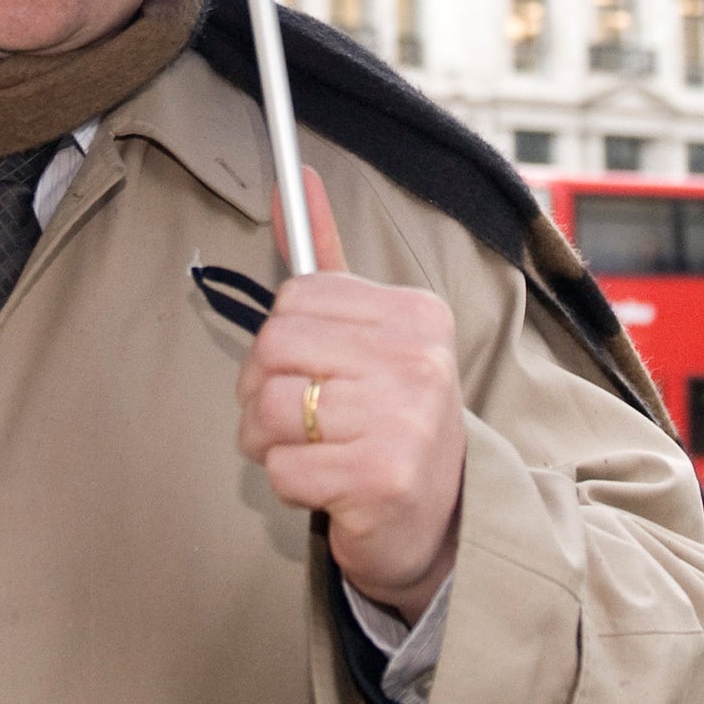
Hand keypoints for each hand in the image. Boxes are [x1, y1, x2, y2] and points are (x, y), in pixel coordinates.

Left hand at [234, 166, 464, 621]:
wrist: (439, 522)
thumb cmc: (388, 420)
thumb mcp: (367, 335)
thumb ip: (326, 259)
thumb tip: (296, 181)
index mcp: (414, 314)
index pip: (293, 299)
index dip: (279, 344)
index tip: (312, 371)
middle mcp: (418, 360)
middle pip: (272, 348)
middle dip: (263, 393)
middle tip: (303, 420)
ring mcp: (405, 420)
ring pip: (269, 410)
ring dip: (270, 443)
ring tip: (314, 452)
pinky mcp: (383, 478)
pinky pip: (282, 469)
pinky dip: (290, 484)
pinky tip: (331, 486)